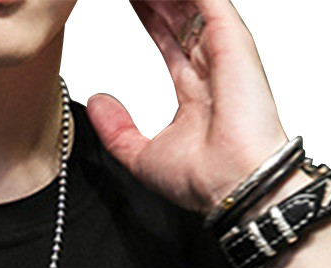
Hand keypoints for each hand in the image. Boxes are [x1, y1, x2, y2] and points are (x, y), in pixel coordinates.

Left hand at [86, 0, 290, 214]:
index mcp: (195, 89)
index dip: (148, 14)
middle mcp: (211, 64)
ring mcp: (224, 49)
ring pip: (192, 0)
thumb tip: (97, 103)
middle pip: (179, 11)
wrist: (232, 186)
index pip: (168, 37)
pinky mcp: (233, 39)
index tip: (128, 0)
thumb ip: (117, 130)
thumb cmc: (202, 179)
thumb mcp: (142, 156)